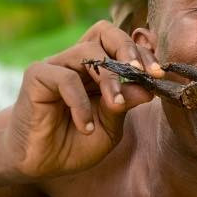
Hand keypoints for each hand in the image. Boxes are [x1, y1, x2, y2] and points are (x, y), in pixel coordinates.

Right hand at [3, 21, 161, 180]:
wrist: (39, 163)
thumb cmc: (75, 144)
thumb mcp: (108, 129)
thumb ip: (124, 107)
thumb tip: (148, 88)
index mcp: (97, 69)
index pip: (121, 44)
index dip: (142, 53)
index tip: (159, 75)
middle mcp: (77, 61)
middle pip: (105, 32)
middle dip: (129, 50)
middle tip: (142, 73)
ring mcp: (57, 65)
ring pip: (89, 52)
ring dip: (109, 79)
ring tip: (115, 106)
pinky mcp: (37, 75)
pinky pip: (66, 78)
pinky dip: (80, 103)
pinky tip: (84, 126)